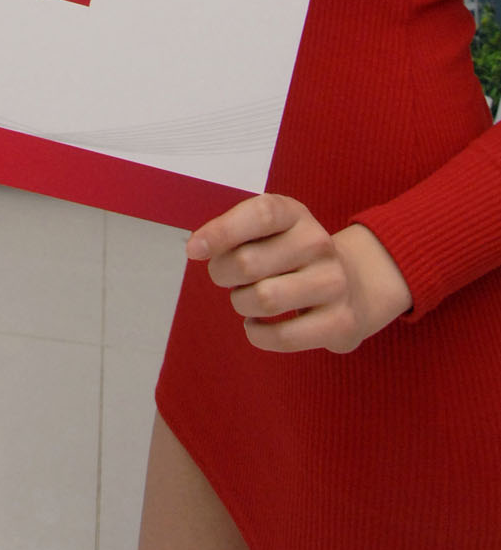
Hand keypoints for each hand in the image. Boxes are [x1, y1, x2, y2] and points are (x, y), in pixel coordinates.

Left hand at [186, 193, 411, 353]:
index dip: (221, 231)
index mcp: (296, 214)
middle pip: (248, 262)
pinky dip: (257, 334)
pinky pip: (283, 336)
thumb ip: (234, 231)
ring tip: (245, 299)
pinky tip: (256, 325)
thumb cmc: (293, 255)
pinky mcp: (341, 322)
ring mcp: (334, 283)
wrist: (356, 286)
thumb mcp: (270, 230)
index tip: (194, 250)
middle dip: (222, 274)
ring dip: (240, 303)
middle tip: (225, 277)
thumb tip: (196, 247)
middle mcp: (319, 244)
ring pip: (263, 300)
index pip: (259, 214)